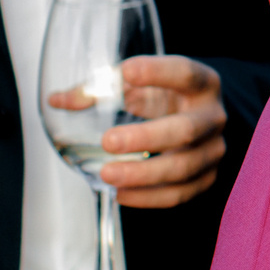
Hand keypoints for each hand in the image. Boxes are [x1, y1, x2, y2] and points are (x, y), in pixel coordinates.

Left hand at [101, 54, 225, 207]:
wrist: (198, 119)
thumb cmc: (164, 97)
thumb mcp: (140, 84)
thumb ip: (101, 89)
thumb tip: (57, 101)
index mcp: (202, 83)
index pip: (185, 73)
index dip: (158, 72)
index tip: (127, 71)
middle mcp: (212, 116)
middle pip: (185, 129)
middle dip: (145, 138)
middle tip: (108, 141)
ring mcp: (212, 150)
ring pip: (183, 167)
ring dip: (143, 174)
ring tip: (107, 174)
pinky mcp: (206, 177)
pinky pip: (180, 194)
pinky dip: (149, 198)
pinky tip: (121, 194)